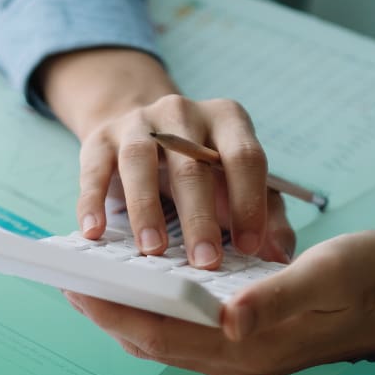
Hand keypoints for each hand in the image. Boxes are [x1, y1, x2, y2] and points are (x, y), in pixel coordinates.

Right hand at [40, 48, 293, 266]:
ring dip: (147, 208)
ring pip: (140, 160)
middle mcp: (183, 112)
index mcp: (227, 120)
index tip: (247, 248)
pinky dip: (93, 201)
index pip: (244, 156)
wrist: (144, 134)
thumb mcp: (238, 184)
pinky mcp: (100, 138)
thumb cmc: (203, 170)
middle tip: (204, 263)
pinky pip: (94, 169)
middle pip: (192, 163)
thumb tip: (281, 259)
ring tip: (153, 250)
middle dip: (200, 217)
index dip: (248, 202)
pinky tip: (95, 232)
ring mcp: (138, 122)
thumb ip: (266, 217)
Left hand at [65, 231, 374, 374]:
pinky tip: (146, 280)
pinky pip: (186, 329)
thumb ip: (274, 298)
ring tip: (93, 277)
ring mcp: (243, 353)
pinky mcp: (249, 338)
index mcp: (250, 347)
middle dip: (105, 309)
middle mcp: (238, 359)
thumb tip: (230, 318)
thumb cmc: (371, 279)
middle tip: (66, 275)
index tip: (70, 282)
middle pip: (151, 338)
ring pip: (165, 336)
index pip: (158, 333)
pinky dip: (158, 307)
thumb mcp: (325, 275)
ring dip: (127, 310)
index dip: (110, 309)